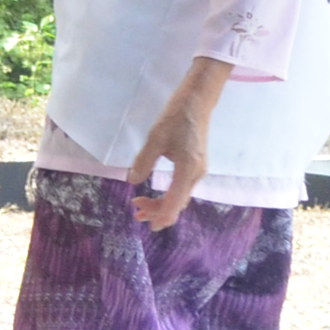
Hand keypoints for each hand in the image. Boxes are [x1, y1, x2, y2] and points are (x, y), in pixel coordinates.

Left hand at [126, 100, 211, 231]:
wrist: (196, 103)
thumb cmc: (175, 118)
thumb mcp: (155, 138)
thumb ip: (143, 161)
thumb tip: (132, 182)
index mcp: (188, 169)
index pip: (175, 202)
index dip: (162, 216)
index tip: (148, 226)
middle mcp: (196, 174)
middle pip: (178, 203)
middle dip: (158, 211)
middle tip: (136, 212)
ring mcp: (198, 171)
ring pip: (180, 197)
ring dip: (162, 204)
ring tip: (141, 206)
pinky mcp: (195, 166)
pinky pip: (182, 189)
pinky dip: (168, 196)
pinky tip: (156, 195)